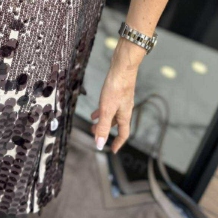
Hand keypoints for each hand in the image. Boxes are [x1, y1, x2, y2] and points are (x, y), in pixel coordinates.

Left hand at [90, 37, 144, 152]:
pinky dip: (103, 109)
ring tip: (92, 122)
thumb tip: (99, 145)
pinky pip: (110, 105)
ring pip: (112, 114)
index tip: (111, 150)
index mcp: (125, 115)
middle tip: (94, 134)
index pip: (123, 134)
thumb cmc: (116, 87)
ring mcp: (122, 100)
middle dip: (106, 131)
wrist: (122, 66)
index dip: (117, 143)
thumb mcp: (107, 109)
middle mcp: (125, 109)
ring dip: (103, 120)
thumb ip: (103, 127)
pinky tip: (95, 108)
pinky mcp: (117, 91)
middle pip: (117, 124)